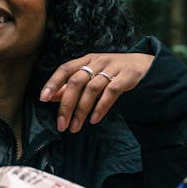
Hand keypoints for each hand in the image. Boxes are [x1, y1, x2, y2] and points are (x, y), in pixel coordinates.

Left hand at [39, 52, 153, 132]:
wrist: (143, 64)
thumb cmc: (112, 71)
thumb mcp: (92, 74)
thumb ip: (72, 84)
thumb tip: (52, 96)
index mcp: (86, 60)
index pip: (65, 69)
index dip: (53, 82)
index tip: (43, 99)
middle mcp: (97, 62)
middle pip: (76, 81)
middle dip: (66, 105)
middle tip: (61, 124)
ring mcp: (113, 68)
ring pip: (92, 89)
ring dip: (81, 110)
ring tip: (75, 127)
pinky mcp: (127, 76)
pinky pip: (111, 92)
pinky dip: (101, 107)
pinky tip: (94, 120)